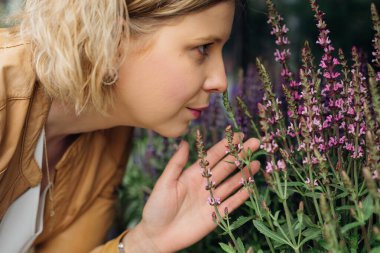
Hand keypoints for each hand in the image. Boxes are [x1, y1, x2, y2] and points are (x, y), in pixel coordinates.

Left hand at [123, 135, 260, 252]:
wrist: (157, 236)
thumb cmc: (156, 208)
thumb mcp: (164, 183)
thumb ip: (176, 163)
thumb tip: (184, 142)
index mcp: (192, 174)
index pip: (212, 157)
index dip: (225, 146)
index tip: (238, 136)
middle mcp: (205, 185)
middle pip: (226, 167)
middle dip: (240, 155)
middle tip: (254, 142)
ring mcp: (211, 200)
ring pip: (232, 183)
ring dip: (244, 173)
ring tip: (257, 162)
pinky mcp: (215, 215)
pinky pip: (232, 203)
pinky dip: (242, 195)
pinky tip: (252, 187)